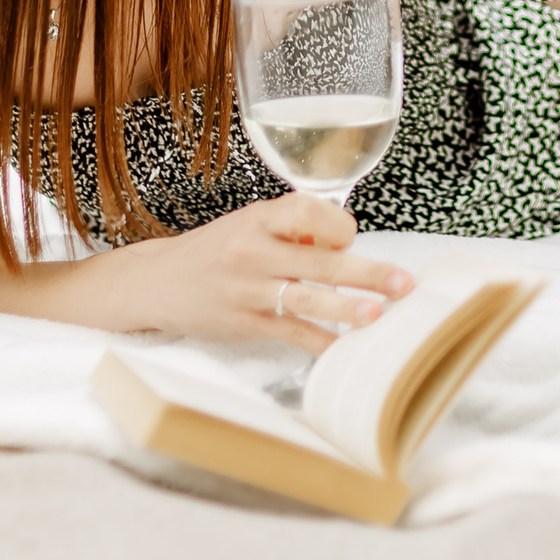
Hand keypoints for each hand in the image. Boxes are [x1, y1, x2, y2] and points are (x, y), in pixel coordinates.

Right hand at [100, 192, 413, 354]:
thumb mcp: (248, 224)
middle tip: (403, 282)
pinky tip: (341, 349)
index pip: (308, 211)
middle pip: (319, 260)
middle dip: (366, 272)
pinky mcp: (244, 323)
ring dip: (346, 308)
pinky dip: (318, 342)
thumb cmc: (214, 251)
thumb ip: (293, 230)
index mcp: (258, 219)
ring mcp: (248, 290)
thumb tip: (344, 243)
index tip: (349, 238)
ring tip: (376, 314)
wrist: (157, 282)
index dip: (338, 225)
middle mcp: (253, 251)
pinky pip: (290, 332)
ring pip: (306, 298)